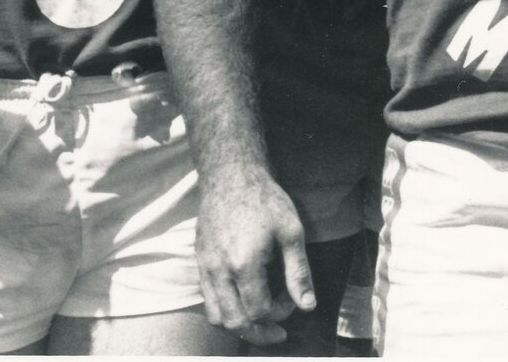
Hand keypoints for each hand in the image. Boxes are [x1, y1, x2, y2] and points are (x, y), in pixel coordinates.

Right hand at [193, 164, 314, 346]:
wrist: (231, 176)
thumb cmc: (266, 200)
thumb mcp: (292, 231)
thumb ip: (299, 272)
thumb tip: (308, 305)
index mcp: (244, 265)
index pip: (259, 310)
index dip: (280, 313)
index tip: (292, 300)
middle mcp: (219, 272)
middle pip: (235, 321)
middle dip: (260, 331)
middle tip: (279, 330)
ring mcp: (205, 269)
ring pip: (217, 316)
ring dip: (239, 324)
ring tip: (260, 320)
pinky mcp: (199, 263)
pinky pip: (207, 300)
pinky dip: (225, 310)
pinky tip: (242, 301)